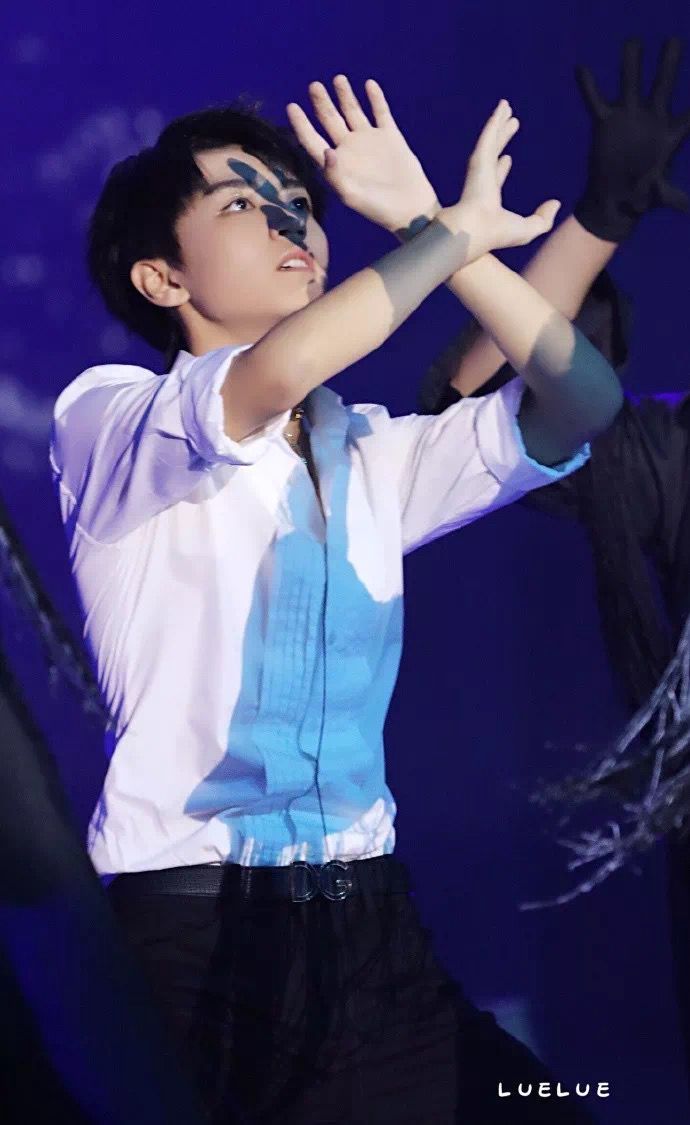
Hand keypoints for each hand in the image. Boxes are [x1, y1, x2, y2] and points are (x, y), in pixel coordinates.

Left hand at [286, 76, 439, 232]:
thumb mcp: (351, 196)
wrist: (410, 208)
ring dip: (345, 95)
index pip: (312, 140)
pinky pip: (381, 113)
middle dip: (321, 103)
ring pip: (353, 111)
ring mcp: (369, 140)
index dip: (301, 124)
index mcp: (336, 164)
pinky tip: (369, 84)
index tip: (292, 106)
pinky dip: (375, 99)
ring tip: (338, 79)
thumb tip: (326, 151)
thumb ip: (335, 175)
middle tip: (314, 86)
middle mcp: (349, 148)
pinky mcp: (390, 136)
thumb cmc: (377, 208)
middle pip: (330, 120)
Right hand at [441, 100, 560, 259]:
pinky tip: (502, 107)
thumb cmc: (496, 234)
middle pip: (494, 152)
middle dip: (502, 137)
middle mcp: (483, 180)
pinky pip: (489, 134)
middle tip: (511, 122)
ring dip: (498, 123)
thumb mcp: (527, 229)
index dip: (501, 167)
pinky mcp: (479, 159)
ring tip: (505, 106)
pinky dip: (495, 121)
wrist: (475, 230)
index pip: (496, 177)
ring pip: (491, 139)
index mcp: (490, 197)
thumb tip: (556, 203)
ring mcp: (480, 168)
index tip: (508, 158)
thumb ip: (543, 219)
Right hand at [575, 38, 689, 241]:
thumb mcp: (663, 196)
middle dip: (669, 64)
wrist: (615, 201)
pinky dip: (588, 85)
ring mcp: (628, 117)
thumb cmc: (642, 198)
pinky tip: (581, 69)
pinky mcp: (605, 122)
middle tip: (674, 43)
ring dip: (631, 64)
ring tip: (633, 43)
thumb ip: (678, 199)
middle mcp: (651, 119)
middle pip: (664, 85)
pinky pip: (595, 100)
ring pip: (631, 84)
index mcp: (671, 134)